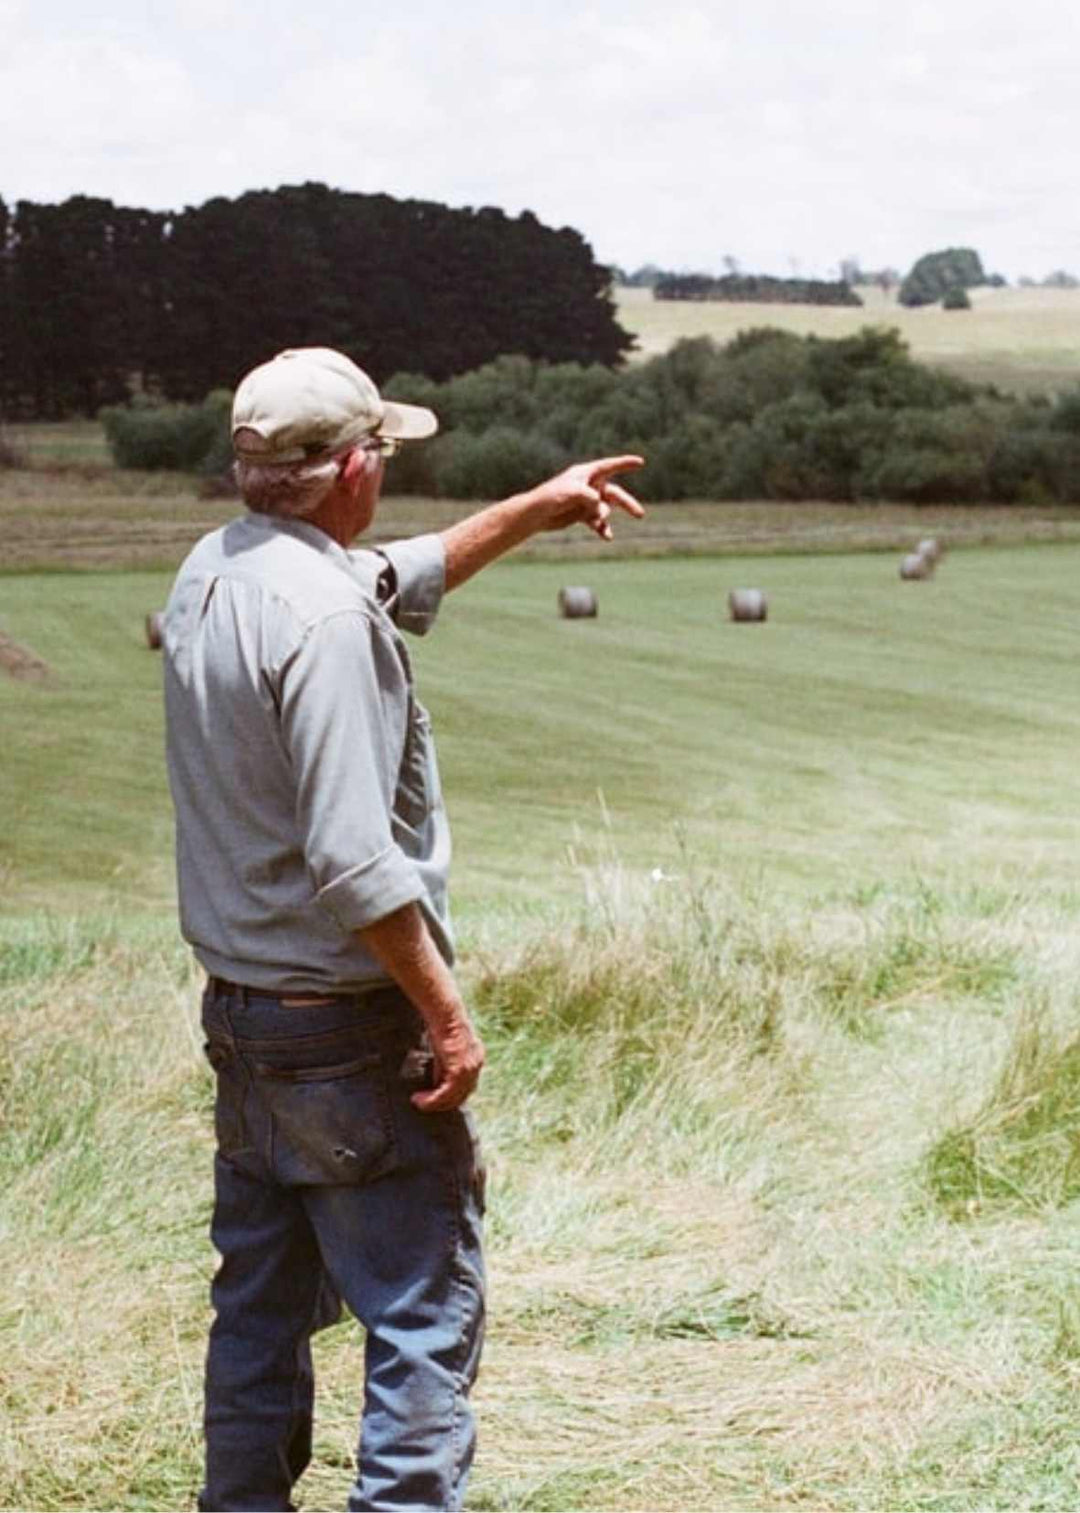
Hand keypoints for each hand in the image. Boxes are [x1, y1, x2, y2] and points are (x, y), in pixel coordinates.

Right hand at [411, 1009, 485, 1112]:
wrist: (445, 1014)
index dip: (450, 1096)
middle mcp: (476, 1065)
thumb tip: (436, 1082)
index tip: (434, 1098)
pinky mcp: (459, 1071)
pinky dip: (432, 1100)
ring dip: (434, 1104)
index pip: (466, 1086)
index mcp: (476, 1058)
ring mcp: (469, 1069)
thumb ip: (445, 1065)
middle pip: (461, 1095)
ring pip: (453, 1098)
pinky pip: (445, 1093)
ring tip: (419, 1102)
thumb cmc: (442, 1025)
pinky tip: (419, 1100)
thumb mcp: (445, 1048)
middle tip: (425, 1104)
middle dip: (442, 1104)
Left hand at [527, 455, 645, 540]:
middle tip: (640, 515)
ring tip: (599, 522)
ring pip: (607, 509)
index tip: (640, 462)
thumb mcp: (573, 493)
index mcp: (586, 473)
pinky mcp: (583, 515)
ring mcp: (587, 501)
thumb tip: (603, 510)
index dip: (625, 464)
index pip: (610, 466)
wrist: (536, 514)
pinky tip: (608, 537)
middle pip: (615, 493)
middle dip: (627, 504)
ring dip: (605, 517)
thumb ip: (592, 498)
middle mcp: (590, 486)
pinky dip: (603, 529)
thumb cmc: (552, 497)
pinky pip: (598, 522)